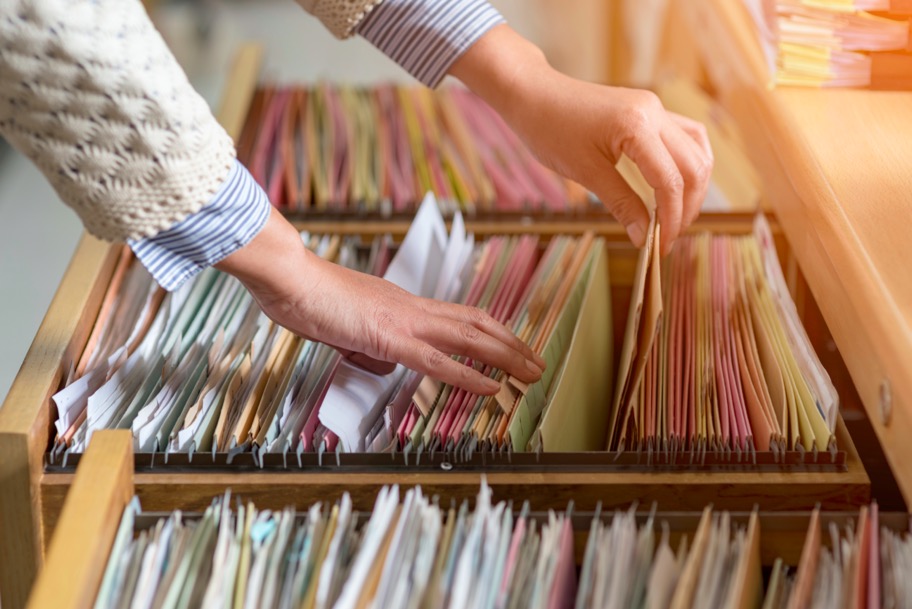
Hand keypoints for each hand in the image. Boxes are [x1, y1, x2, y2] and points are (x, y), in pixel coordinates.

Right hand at [216, 208, 545, 394]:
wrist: (289, 277)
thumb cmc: (308, 297)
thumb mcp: (346, 324)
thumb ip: (368, 341)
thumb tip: (382, 361)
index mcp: (403, 305)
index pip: (459, 317)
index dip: (491, 332)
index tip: (512, 346)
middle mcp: (412, 308)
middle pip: (476, 324)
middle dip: (512, 344)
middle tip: (538, 362)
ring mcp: (404, 321)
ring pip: (469, 339)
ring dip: (505, 357)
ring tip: (531, 373)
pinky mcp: (389, 337)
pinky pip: (437, 361)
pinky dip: (469, 376)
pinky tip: (491, 387)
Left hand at [450, 25, 713, 255]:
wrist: (534, 94)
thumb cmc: (550, 130)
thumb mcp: (585, 172)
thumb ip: (621, 203)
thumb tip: (644, 237)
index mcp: (637, 126)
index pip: (670, 181)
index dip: (671, 218)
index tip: (660, 246)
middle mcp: (654, 112)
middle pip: (694, 166)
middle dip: (687, 206)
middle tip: (669, 236)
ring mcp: (655, 107)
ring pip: (697, 150)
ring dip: (693, 185)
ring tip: (676, 215)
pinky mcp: (650, 110)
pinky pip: (685, 136)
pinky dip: (687, 163)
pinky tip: (677, 185)